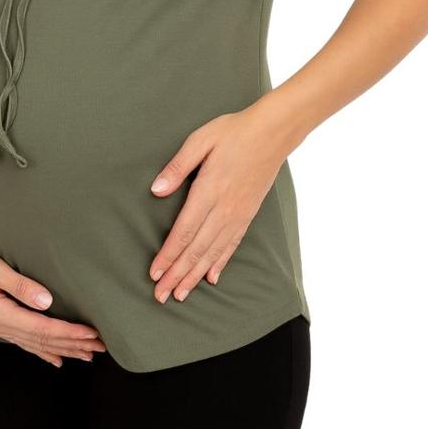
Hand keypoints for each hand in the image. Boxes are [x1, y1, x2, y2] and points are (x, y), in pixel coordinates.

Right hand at [0, 235, 106, 367]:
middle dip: (73, 345)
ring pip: (35, 344)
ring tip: (87, 355)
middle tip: (101, 347)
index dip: (69, 333)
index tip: (93, 334)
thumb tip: (47, 302)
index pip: (42, 329)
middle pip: (42, 341)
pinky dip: (42, 351)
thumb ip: (18, 284)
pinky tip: (55, 359)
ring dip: (62, 349)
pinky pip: (23, 341)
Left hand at [147, 102, 289, 303]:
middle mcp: (224, 209)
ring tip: (180, 294)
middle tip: (160, 296)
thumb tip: (156, 190)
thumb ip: (178, 167)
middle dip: (177, 274)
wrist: (273, 133)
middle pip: (197, 249)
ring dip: (195, 275)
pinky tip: (211, 277)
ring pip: (213, 253)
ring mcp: (238, 214)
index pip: (184, 231)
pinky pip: (232, 245)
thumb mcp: (200, 140)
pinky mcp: (248, 214)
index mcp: (209, 190)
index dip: (168, 255)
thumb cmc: (233, 132)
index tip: (154, 273)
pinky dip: (219, 263)